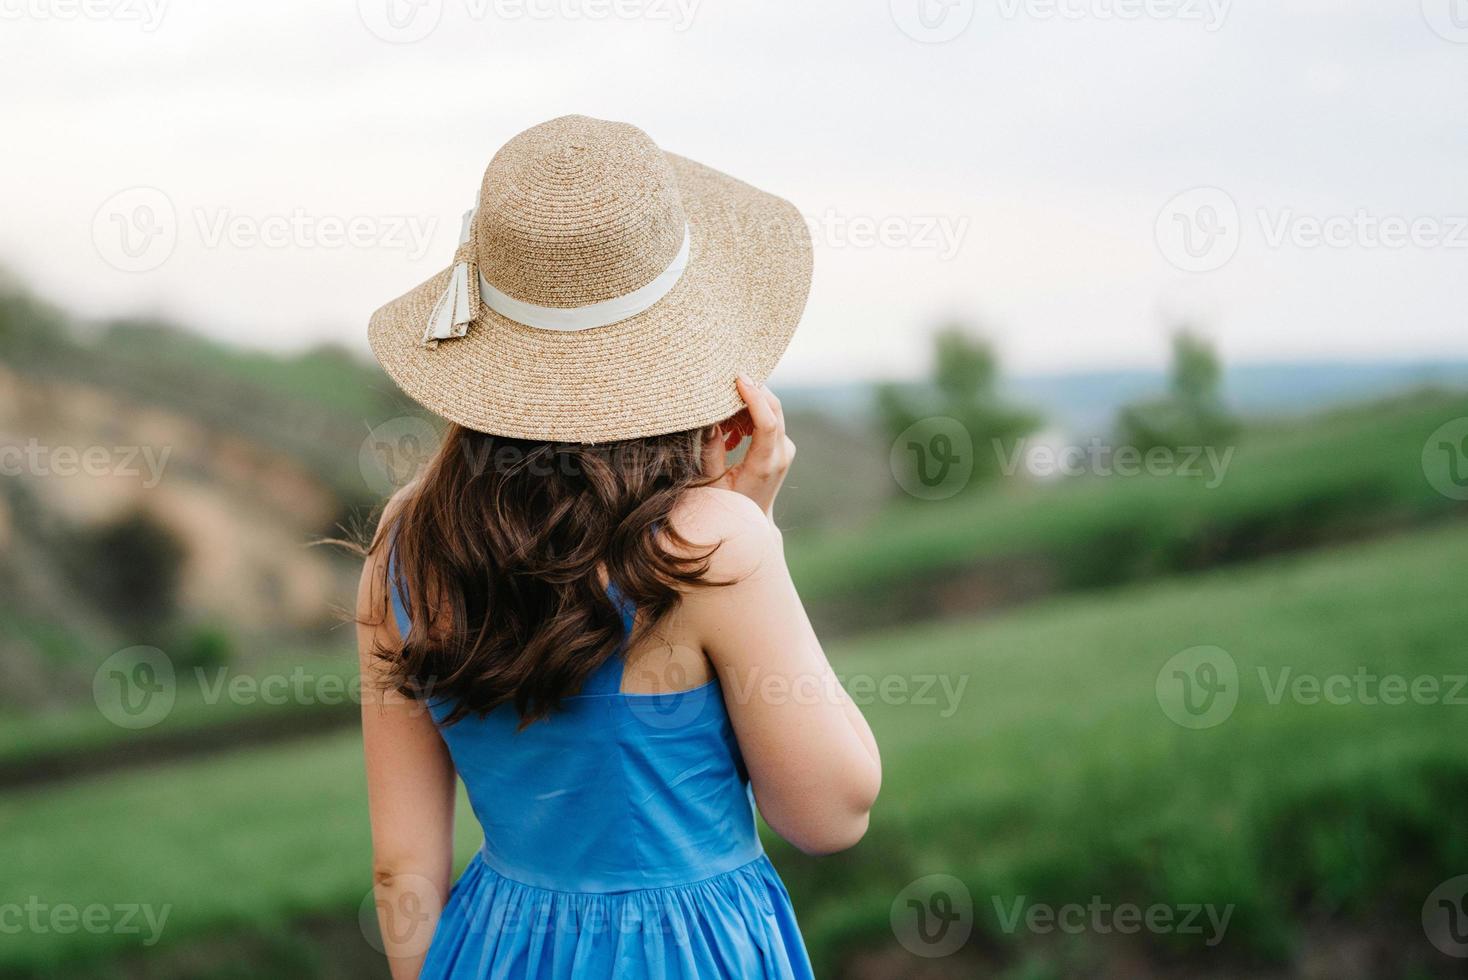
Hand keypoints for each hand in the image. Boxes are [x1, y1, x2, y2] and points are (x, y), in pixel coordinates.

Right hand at [703, 375, 794, 517]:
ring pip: (773, 411)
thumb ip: (711, 451)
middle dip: (752, 391)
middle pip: (774, 409)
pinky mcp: (783, 447)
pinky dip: (752, 415)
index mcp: (765, 465)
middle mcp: (781, 455)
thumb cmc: (729, 506)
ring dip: (749, 405)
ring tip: (723, 421)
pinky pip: (771, 420)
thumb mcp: (712, 482)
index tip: (739, 378)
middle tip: (726, 383)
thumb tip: (709, 421)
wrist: (755, 522)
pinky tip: (732, 431)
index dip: (754, 397)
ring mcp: (786, 450)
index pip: (767, 422)